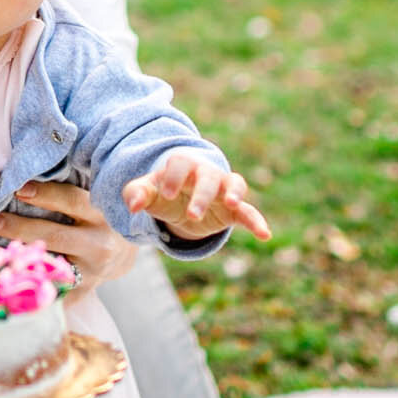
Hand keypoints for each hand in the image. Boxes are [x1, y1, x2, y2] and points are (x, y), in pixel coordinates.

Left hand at [0, 179, 138, 299]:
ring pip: (49, 266)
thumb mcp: (90, 199)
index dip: (44, 194)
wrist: (122, 253)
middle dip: (16, 227)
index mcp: (102, 214)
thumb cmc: (94, 217)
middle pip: (55, 235)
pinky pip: (50, 291)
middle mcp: (100, 244)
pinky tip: (0, 275)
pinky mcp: (83, 292)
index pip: (72, 201)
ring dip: (13, 258)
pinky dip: (23, 283)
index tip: (16, 189)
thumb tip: (19, 176)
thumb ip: (64, 189)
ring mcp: (92, 272)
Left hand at [123, 151, 270, 241]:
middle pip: (207, 177)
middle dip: (201, 194)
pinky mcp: (233, 209)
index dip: (174, 177)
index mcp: (182, 166)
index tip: (166, 194)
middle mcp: (205, 174)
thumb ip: (137, 193)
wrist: (181, 200)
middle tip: (192, 214)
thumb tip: (132, 206)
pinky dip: (257, 221)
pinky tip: (265, 234)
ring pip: (233, 184)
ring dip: (233, 193)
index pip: (180, 164)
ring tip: (231, 204)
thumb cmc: (163, 192)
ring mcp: (222, 190)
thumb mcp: (147, 192)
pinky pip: (248, 212)